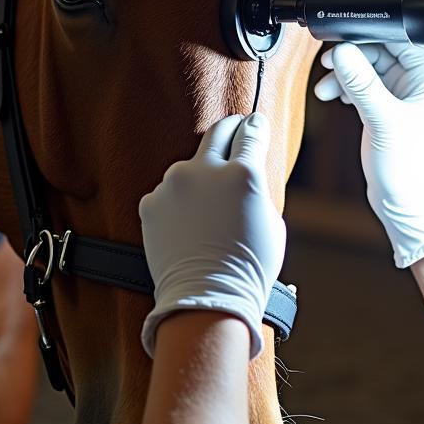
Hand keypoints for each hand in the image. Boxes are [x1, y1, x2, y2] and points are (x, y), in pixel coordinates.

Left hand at [138, 113, 285, 357]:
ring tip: (208, 208)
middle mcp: (205, 171)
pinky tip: (187, 225)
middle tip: (236, 132)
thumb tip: (249, 171)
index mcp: (244, 173)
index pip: (251, 132)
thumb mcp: (272, 221)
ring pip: (190, 167)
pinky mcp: (151, 203)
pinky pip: (168, 193)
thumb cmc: (249, 266)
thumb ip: (257, 187)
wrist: (206, 299)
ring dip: (200, 177)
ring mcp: (174, 185)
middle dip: (230, 130)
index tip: (255, 124)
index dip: (256, 126)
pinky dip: (178, 202)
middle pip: (218, 132)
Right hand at [314, 41, 423, 266]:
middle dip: (352, 57)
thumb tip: (343, 52)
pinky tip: (335, 96)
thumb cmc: (410, 168)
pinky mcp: (386, 112)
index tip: (345, 36)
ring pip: (368, 70)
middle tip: (329, 64)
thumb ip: (362, 83)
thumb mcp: (383, 119)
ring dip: (345, 74)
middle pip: (381, 52)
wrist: (408, 204)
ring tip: (326, 88)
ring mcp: (402, 98)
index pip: (402, 40)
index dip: (373, 34)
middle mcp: (417, 85)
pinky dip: (347, 88)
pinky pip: (364, 87)